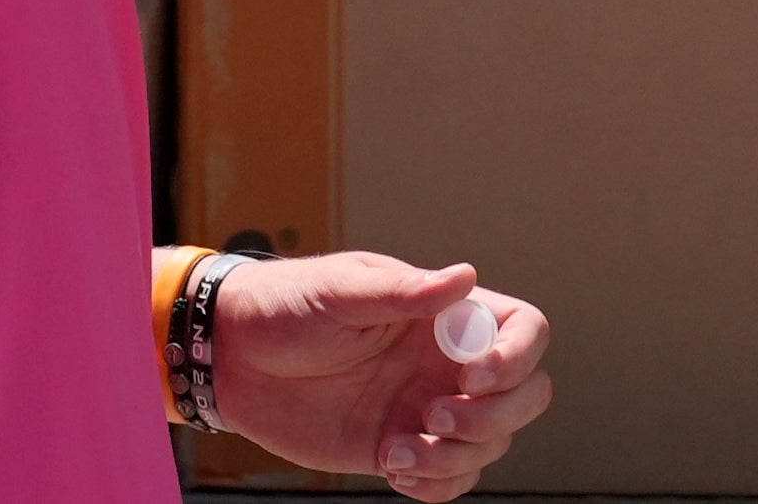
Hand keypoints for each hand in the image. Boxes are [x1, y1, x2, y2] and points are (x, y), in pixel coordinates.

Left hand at [201, 254, 550, 502]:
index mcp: (440, 315)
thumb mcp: (339, 291)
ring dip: (457, 458)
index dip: (516, 358)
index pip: (522, 330)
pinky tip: (392, 468)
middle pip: (526, 395)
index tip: (470, 376)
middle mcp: (444, 362)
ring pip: (490, 445)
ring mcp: (425, 407)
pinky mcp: (399, 447)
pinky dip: (437, 485)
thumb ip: (401, 292)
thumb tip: (466, 276)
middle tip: (434, 416)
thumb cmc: (284, 306)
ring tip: (397, 451)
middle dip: (498, 417)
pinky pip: (450, 479)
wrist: (231, 358)